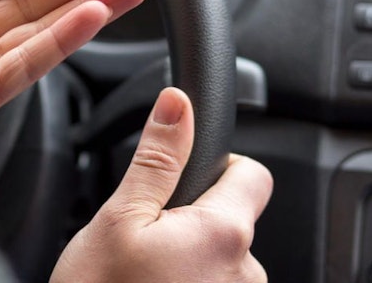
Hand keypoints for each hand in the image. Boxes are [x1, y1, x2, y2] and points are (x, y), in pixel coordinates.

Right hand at [51, 87, 272, 282]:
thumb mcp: (118, 218)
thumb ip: (156, 159)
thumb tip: (178, 105)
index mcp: (222, 235)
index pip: (253, 175)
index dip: (219, 166)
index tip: (183, 181)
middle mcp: (245, 275)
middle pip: (233, 222)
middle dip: (193, 220)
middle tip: (143, 238)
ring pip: (220, 262)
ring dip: (189, 260)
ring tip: (141, 275)